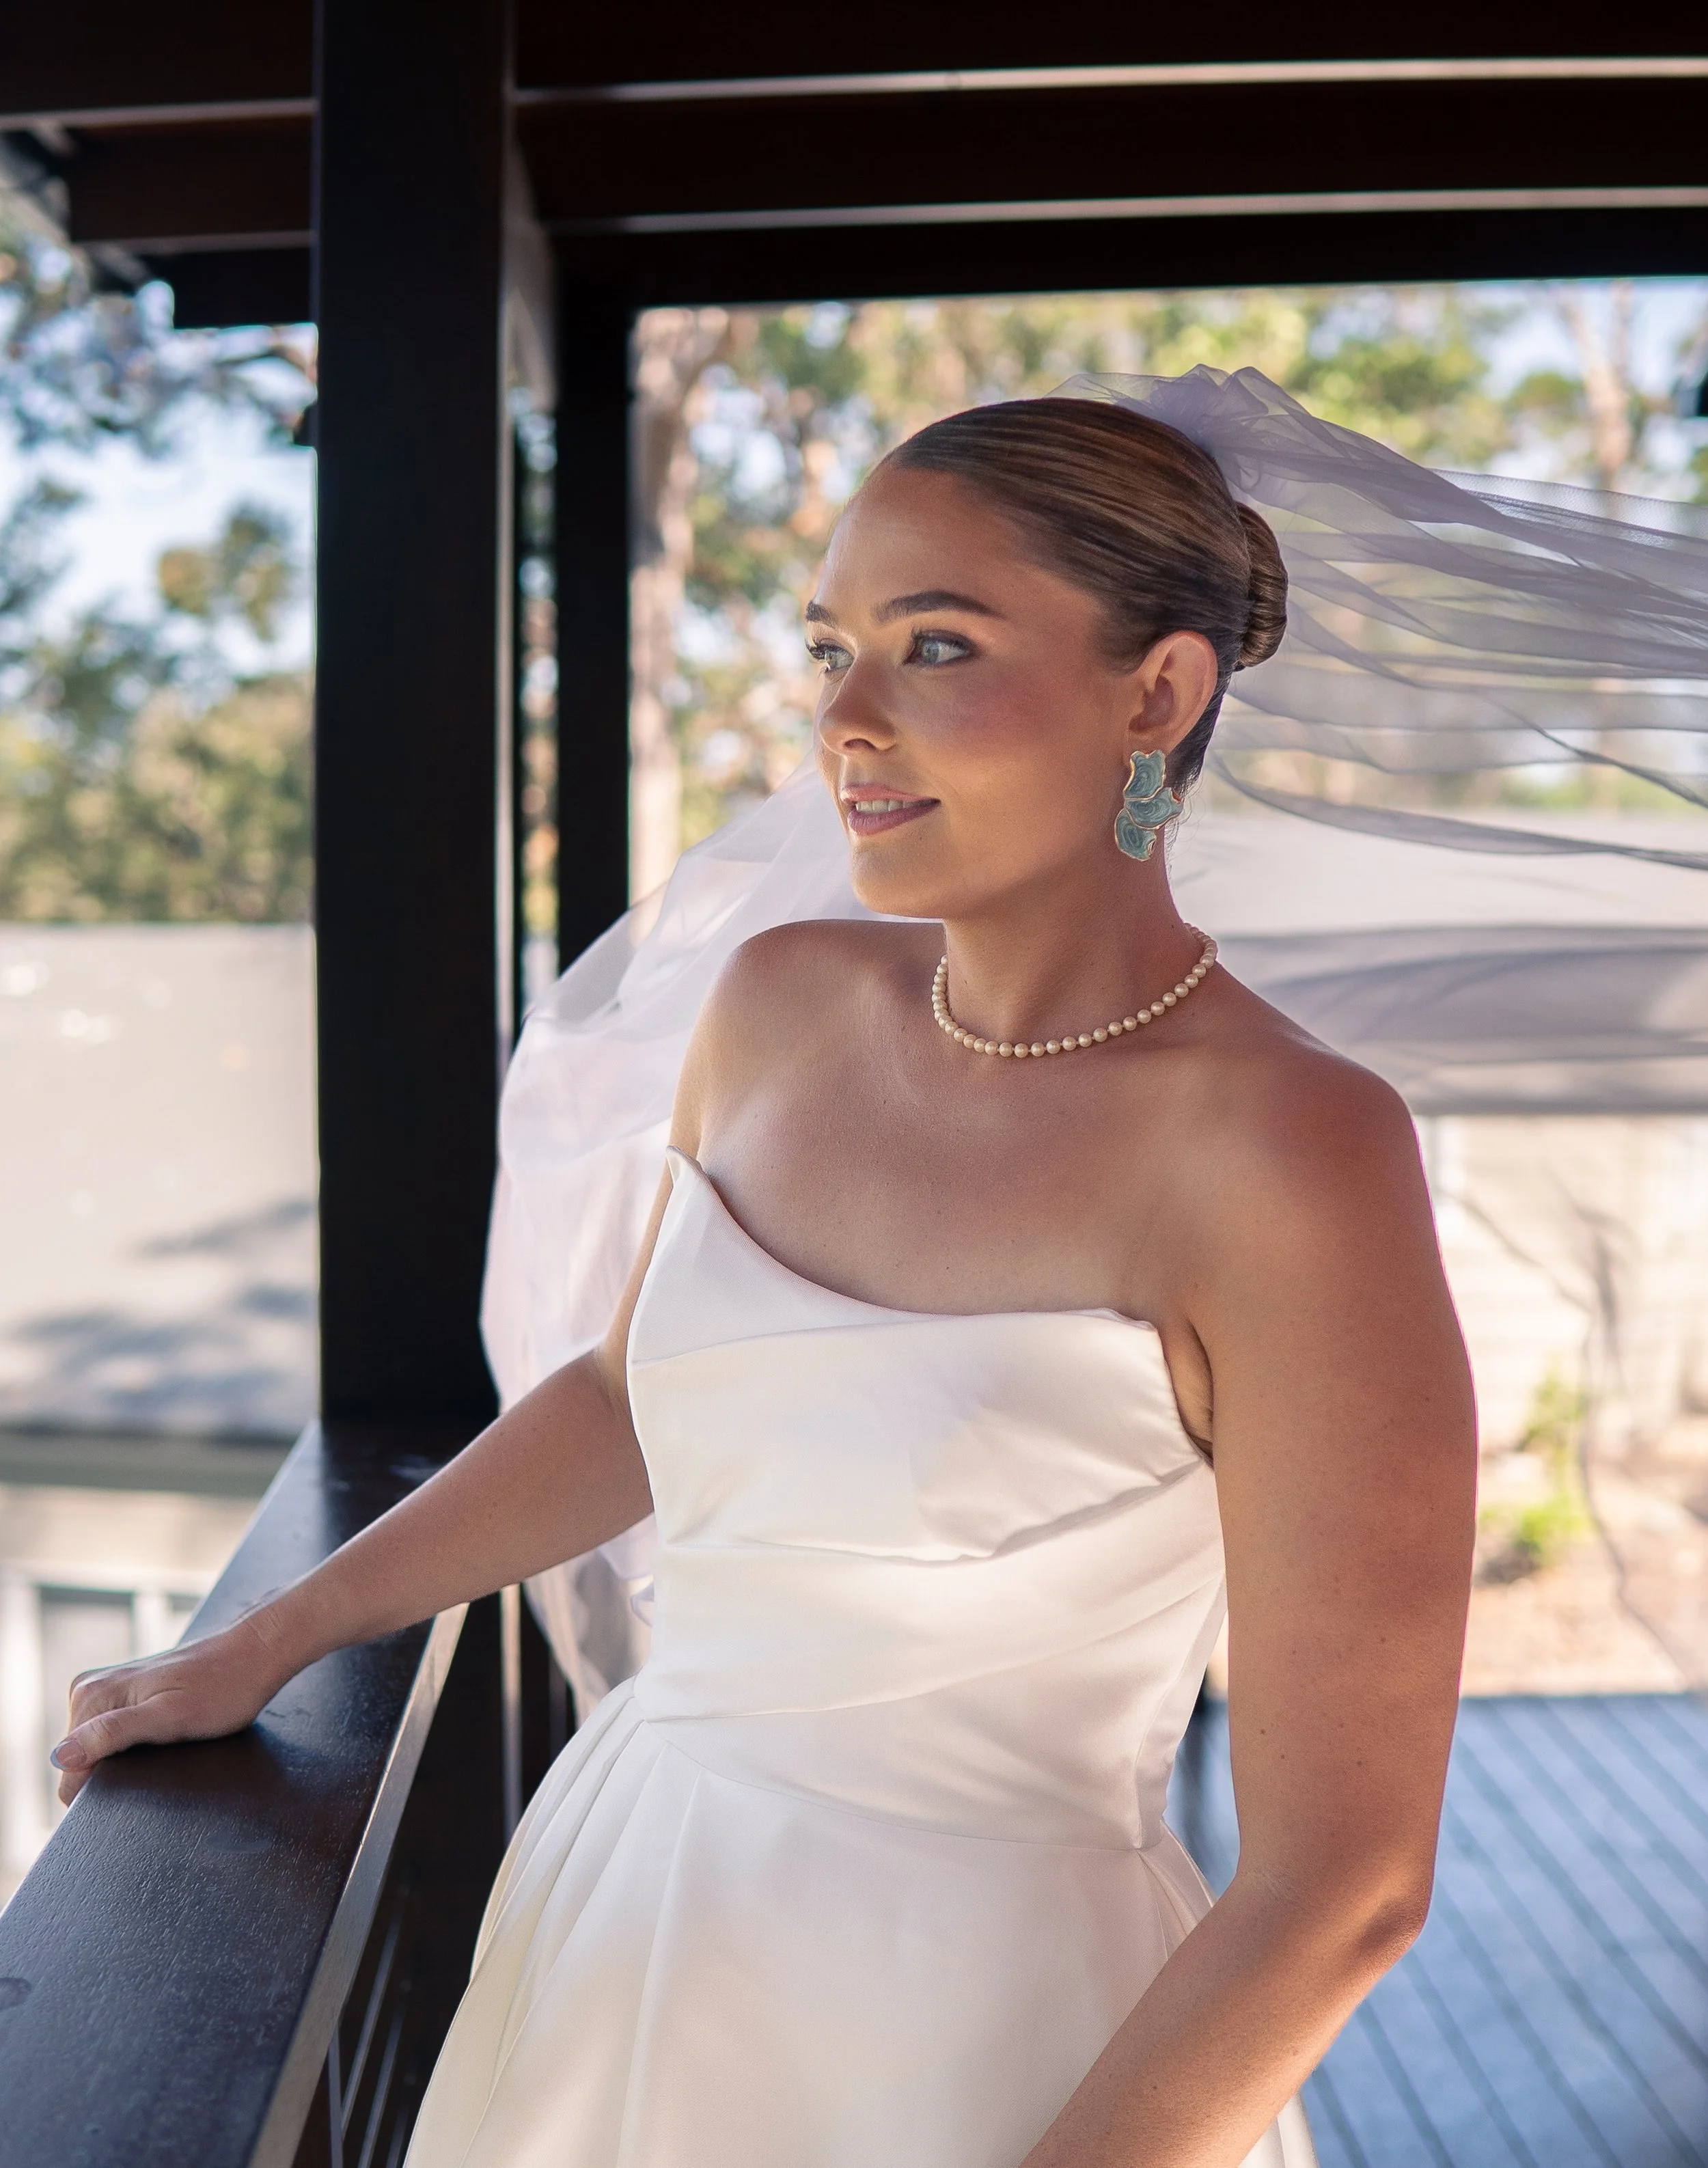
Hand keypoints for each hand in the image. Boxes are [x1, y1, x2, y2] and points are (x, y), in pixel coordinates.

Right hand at [52, 1610, 291, 1805]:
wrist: (254, 1655)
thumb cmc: (221, 1688)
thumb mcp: (170, 1717)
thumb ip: (113, 1733)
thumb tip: (60, 1756)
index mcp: (91, 1694)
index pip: (67, 1767)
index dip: (99, 1786)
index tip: (140, 1773)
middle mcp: (90, 1688)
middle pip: (80, 1758)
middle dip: (114, 1769)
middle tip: (159, 1754)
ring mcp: (108, 1690)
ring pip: (96, 1748)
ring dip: (126, 1758)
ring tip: (164, 1744)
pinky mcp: (126, 1695)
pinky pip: (113, 1735)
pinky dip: (135, 1746)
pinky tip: (163, 1739)